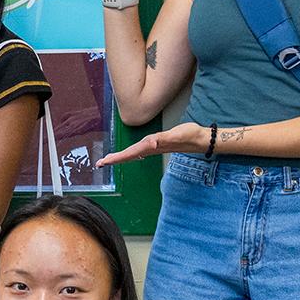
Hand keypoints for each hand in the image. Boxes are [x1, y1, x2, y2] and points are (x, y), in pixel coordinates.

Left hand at [95, 120, 209, 166]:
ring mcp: (154, 147)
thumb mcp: (176, 135)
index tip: (104, 162)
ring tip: (108, 160)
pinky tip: (128, 156)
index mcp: (151, 146)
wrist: (199, 139)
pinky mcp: (158, 144)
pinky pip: (140, 150)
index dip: (117, 157)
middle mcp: (150, 148)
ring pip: (133, 153)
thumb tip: (151, 142)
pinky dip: (131, 154)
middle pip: (128, 155)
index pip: (130, 153)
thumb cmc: (188, 136)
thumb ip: (164, 139)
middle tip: (99, 164)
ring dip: (120, 157)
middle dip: (114, 159)